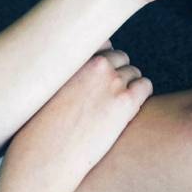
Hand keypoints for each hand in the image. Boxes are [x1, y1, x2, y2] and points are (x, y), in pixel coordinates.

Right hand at [0, 49, 151, 191]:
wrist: (52, 149)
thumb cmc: (47, 122)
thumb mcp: (50, 86)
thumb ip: (68, 71)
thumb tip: (81, 73)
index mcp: (77, 56)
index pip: (102, 42)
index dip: (104, 59)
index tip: (100, 74)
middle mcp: (96, 63)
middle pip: (120, 57)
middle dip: (118, 72)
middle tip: (110, 92)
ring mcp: (112, 81)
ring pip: (134, 72)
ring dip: (130, 84)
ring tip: (119, 103)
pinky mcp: (126, 102)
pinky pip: (145, 86)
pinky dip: (142, 93)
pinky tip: (132, 107)